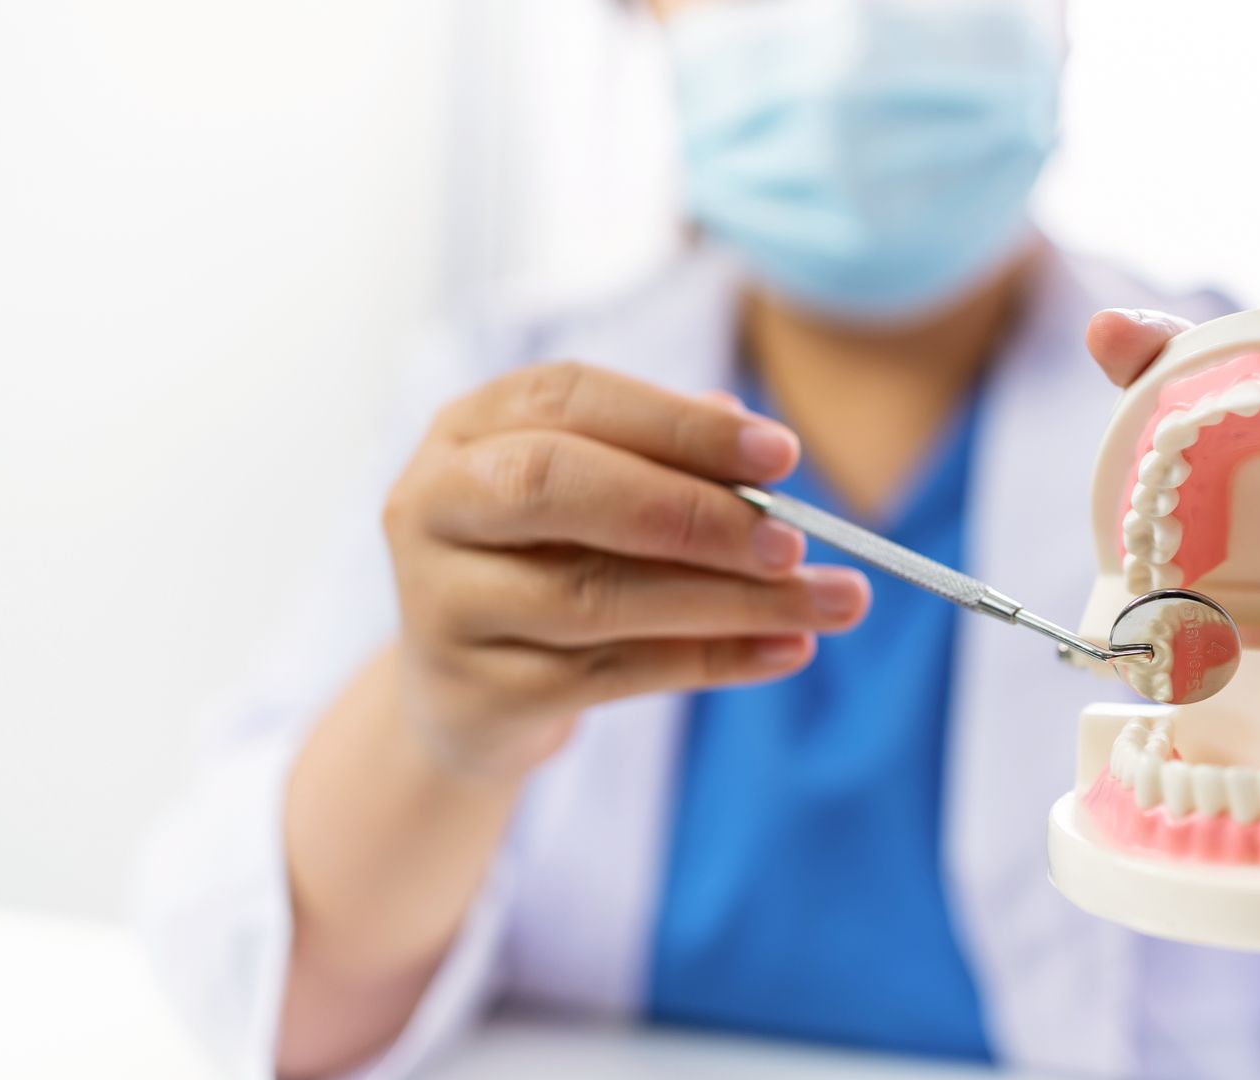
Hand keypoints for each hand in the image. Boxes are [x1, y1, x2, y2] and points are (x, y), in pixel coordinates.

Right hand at [382, 363, 870, 777]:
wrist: (465, 695)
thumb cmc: (549, 563)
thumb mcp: (596, 495)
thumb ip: (666, 462)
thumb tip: (760, 447)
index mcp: (466, 428)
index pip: (569, 399)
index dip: (678, 425)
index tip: (782, 454)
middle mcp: (431, 503)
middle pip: (552, 486)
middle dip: (689, 511)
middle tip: (793, 540)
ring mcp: (442, 604)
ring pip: (594, 596)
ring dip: (728, 600)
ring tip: (828, 602)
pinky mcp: (477, 692)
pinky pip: (612, 676)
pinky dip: (712, 661)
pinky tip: (788, 649)